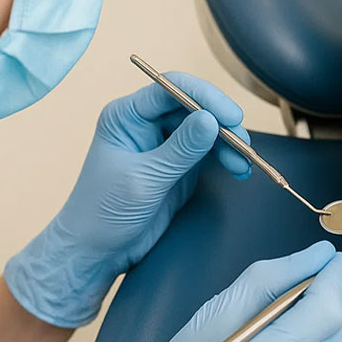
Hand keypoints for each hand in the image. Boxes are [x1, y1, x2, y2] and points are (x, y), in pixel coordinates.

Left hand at [5, 73, 252, 326]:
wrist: (96, 252)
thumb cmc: (104, 213)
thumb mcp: (144, 180)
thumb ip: (180, 149)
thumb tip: (212, 119)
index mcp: (127, 115)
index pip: (171, 88)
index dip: (205, 97)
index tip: (232, 116)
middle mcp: (145, 122)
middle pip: (193, 106)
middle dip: (221, 122)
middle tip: (243, 143)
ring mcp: (163, 143)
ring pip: (205, 128)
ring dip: (227, 142)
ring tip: (244, 161)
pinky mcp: (178, 165)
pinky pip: (207, 151)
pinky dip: (225, 157)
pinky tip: (239, 169)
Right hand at [119, 242, 341, 341]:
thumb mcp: (220, 309)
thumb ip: (274, 277)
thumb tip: (319, 255)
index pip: (326, 309)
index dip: (337, 277)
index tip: (337, 259)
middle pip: (341, 331)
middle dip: (336, 297)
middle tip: (319, 279)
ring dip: (334, 326)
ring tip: (304, 315)